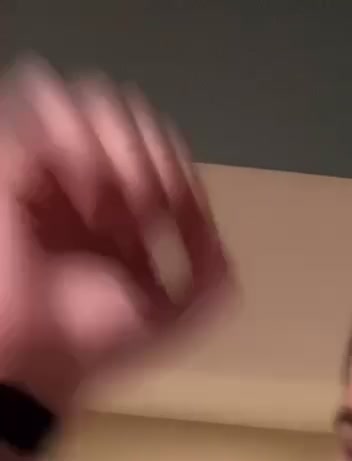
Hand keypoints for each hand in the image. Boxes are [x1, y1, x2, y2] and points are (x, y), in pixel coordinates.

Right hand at [0, 60, 233, 410]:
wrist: (37, 355)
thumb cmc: (90, 346)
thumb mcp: (175, 319)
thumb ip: (212, 276)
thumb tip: (217, 229)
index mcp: (122, 221)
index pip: (164, 155)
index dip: (182, 172)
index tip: (183, 214)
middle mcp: (87, 191)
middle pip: (137, 121)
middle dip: (155, 154)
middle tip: (151, 203)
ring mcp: (52, 171)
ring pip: (97, 101)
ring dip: (121, 140)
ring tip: (119, 193)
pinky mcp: (17, 158)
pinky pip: (49, 101)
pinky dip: (79, 134)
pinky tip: (88, 184)